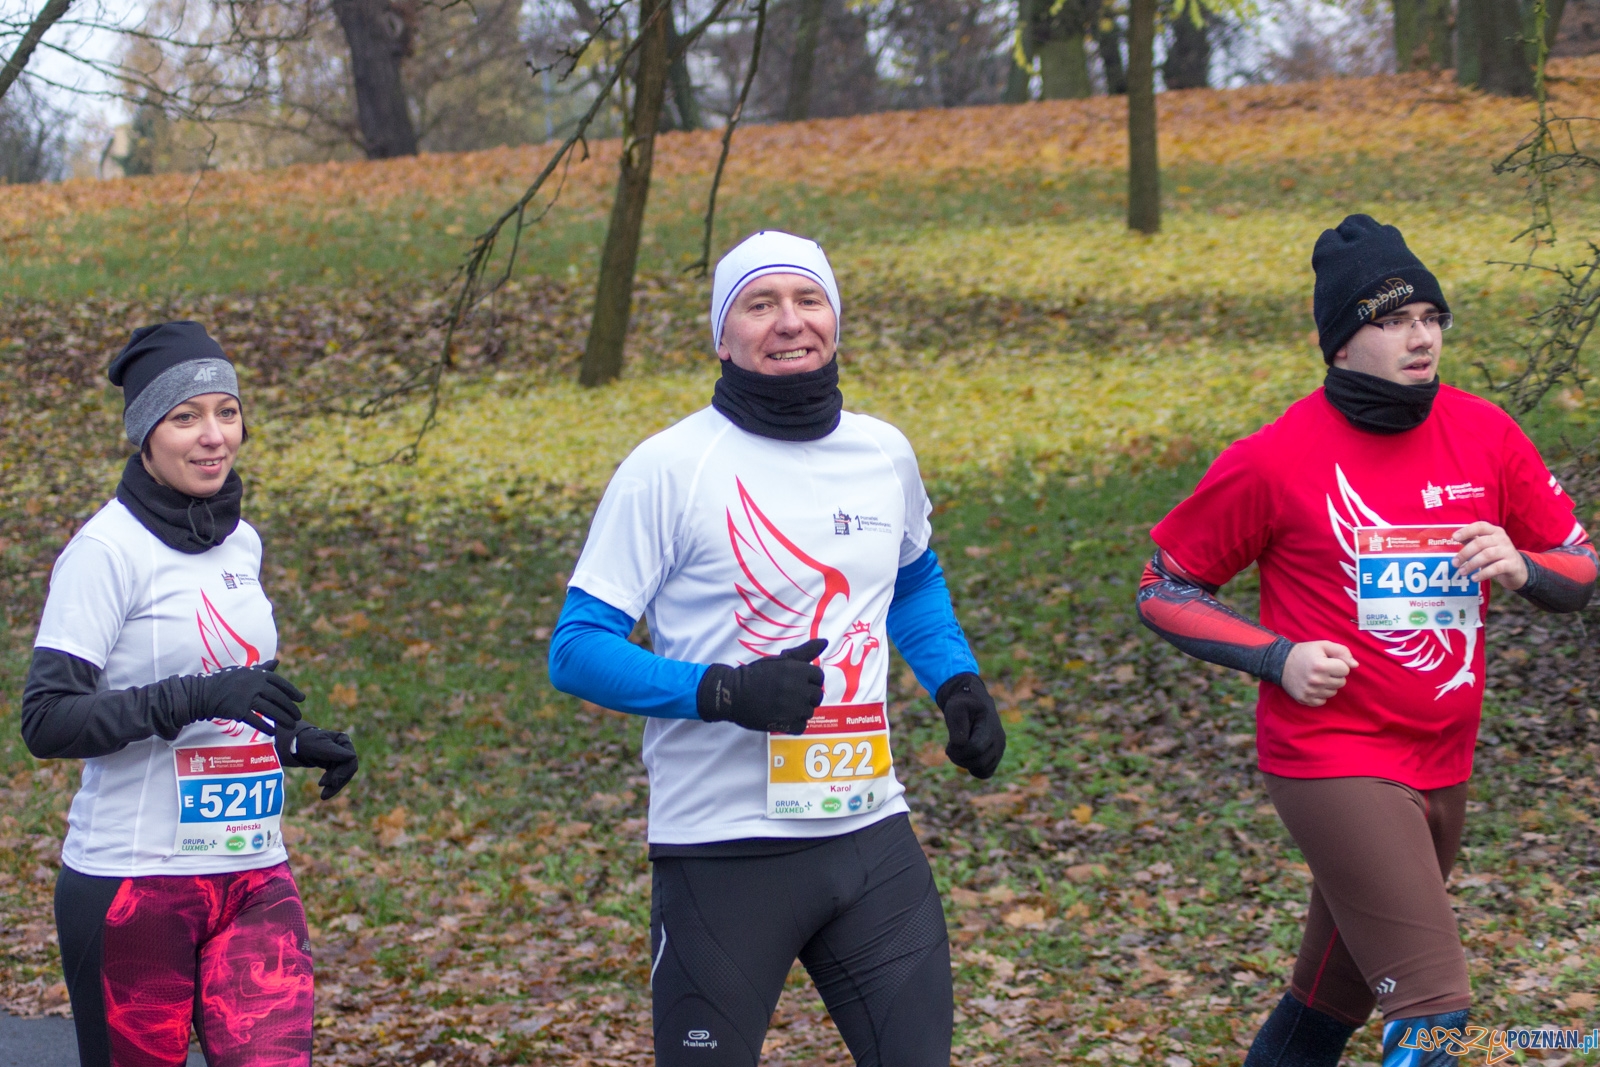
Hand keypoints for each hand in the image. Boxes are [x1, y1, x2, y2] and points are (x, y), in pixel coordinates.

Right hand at [186, 659, 303, 734]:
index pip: (280, 683)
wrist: (203, 693)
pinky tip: (273, 732)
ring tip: (291, 725)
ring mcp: (246, 697)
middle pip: (278, 697)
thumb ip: (262, 669)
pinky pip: (256, 720)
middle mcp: (254, 684)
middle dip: (290, 708)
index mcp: (257, 674)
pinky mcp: (238, 710)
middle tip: (298, 716)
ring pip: (270, 709)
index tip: (301, 699)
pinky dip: (265, 726)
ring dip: (282, 719)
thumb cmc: (225, 681)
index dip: (292, 692)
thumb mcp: (244, 671)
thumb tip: (277, 661)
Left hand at [280, 725, 358, 799]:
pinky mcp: (335, 765)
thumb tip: (353, 756)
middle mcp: (345, 749)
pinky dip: (331, 786)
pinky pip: (337, 778)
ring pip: (343, 775)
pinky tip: (324, 791)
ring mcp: (341, 758)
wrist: (295, 746)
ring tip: (323, 796)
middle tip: (326, 792)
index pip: (350, 759)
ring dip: (334, 786)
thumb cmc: (306, 742)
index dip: (344, 772)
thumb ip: (335, 752)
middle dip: (338, 781)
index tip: (333, 782)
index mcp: (343, 740)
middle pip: (348, 769)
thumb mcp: (319, 747)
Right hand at [697, 639, 826, 734]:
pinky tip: (784, 717)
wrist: (733, 693)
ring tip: (785, 706)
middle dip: (807, 695)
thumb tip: (825, 642)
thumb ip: (804, 652)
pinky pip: (801, 726)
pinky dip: (794, 724)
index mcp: (798, 671)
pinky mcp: (785, 724)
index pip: (819, 676)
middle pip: (817, 696)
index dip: (810, 679)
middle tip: (790, 694)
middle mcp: (798, 689)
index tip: (798, 681)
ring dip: (800, 710)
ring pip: (809, 712)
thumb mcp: (780, 660)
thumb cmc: (756, 674)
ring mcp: (793, 708)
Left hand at [936, 673, 1005, 778]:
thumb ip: (957, 727)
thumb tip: (960, 745)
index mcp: (990, 727)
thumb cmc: (962, 705)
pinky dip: (973, 769)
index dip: (959, 751)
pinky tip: (966, 757)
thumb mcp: (955, 709)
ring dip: (966, 764)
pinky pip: (986, 773)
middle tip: (950, 749)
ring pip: (983, 770)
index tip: (949, 745)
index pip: (976, 748)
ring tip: (959, 752)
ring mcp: (999, 750)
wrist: (974, 703)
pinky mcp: (996, 756)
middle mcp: (999, 740)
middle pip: (979, 762)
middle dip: (960, 759)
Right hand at [1280, 642, 1357, 705]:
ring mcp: (1310, 691)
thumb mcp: (1322, 645)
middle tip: (1323, 670)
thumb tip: (1355, 665)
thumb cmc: (1304, 653)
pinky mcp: (1305, 700)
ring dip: (1328, 685)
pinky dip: (1320, 694)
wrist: (1279, 663)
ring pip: (1333, 692)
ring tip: (1317, 677)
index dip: (1339, 664)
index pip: (1345, 670)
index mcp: (1321, 665)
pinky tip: (1313, 686)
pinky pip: (1323, 701)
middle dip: (1335, 675)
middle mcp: (1316, 680)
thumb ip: (1341, 651)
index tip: (1329, 662)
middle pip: (1341, 682)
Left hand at [1451, 521, 1527, 590]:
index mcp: (1494, 531)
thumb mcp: (1485, 546)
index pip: (1480, 526)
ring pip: (1487, 555)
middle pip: (1480, 543)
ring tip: (1462, 572)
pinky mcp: (1512, 564)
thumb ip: (1471, 541)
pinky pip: (1496, 568)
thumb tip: (1455, 536)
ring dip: (1471, 564)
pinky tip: (1474, 578)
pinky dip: (1483, 574)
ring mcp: (1508, 551)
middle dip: (1465, 553)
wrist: (1518, 570)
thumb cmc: (1496, 555)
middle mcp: (1502, 538)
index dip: (1466, 531)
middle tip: (1455, 563)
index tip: (1454, 538)